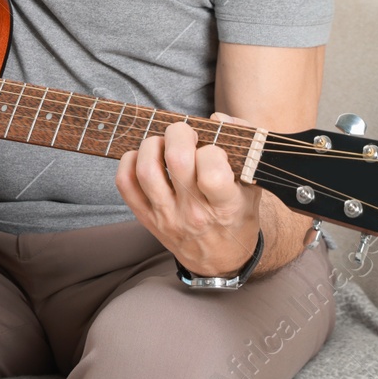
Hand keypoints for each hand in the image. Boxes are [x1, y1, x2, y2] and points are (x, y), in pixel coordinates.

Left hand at [115, 112, 261, 276]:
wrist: (220, 260)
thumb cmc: (238, 215)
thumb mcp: (253, 185)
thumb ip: (245, 147)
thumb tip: (219, 118)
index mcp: (225, 207)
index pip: (213, 173)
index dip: (212, 151)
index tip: (214, 150)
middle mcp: (193, 213)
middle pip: (176, 161)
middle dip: (179, 134)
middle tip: (185, 134)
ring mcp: (166, 216)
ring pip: (146, 170)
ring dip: (152, 145)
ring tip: (164, 144)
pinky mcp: (146, 217)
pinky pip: (125, 184)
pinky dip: (129, 162)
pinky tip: (145, 157)